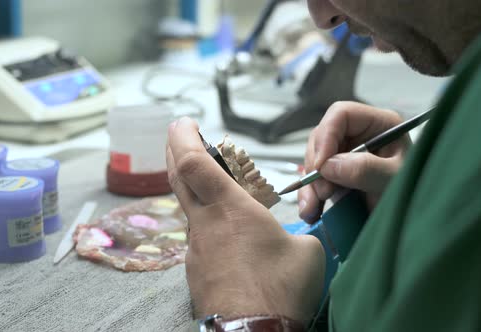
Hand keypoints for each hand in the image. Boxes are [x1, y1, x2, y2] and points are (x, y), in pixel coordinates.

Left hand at [167, 117, 324, 322]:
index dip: (183, 137)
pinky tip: (228, 240)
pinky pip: (200, 240)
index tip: (184, 122)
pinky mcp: (196, 272)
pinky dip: (208, 227)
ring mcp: (196, 250)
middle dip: (175, 150)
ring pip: (190, 210)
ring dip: (197, 192)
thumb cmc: (281, 290)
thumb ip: (297, 234)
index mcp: (231, 209)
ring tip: (216, 190)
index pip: (193, 162)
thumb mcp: (305, 251)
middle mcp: (205, 224)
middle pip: (178, 177)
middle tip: (179, 134)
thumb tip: (293, 239)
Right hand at [298, 102, 410, 222]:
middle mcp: (359, 137)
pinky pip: (314, 181)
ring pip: (314, 160)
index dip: (326, 136)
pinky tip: (311, 211)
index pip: (342, 115)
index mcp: (379, 125)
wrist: (415, 221)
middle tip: (324, 192)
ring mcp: (347, 157)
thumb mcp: (394, 180)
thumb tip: (328, 165)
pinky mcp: (338, 177)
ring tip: (312, 208)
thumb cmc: (415, 194)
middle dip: (316, 165)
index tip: (320, 165)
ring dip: (309, 185)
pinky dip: (309, 195)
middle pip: (322, 137)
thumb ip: (366, 169)